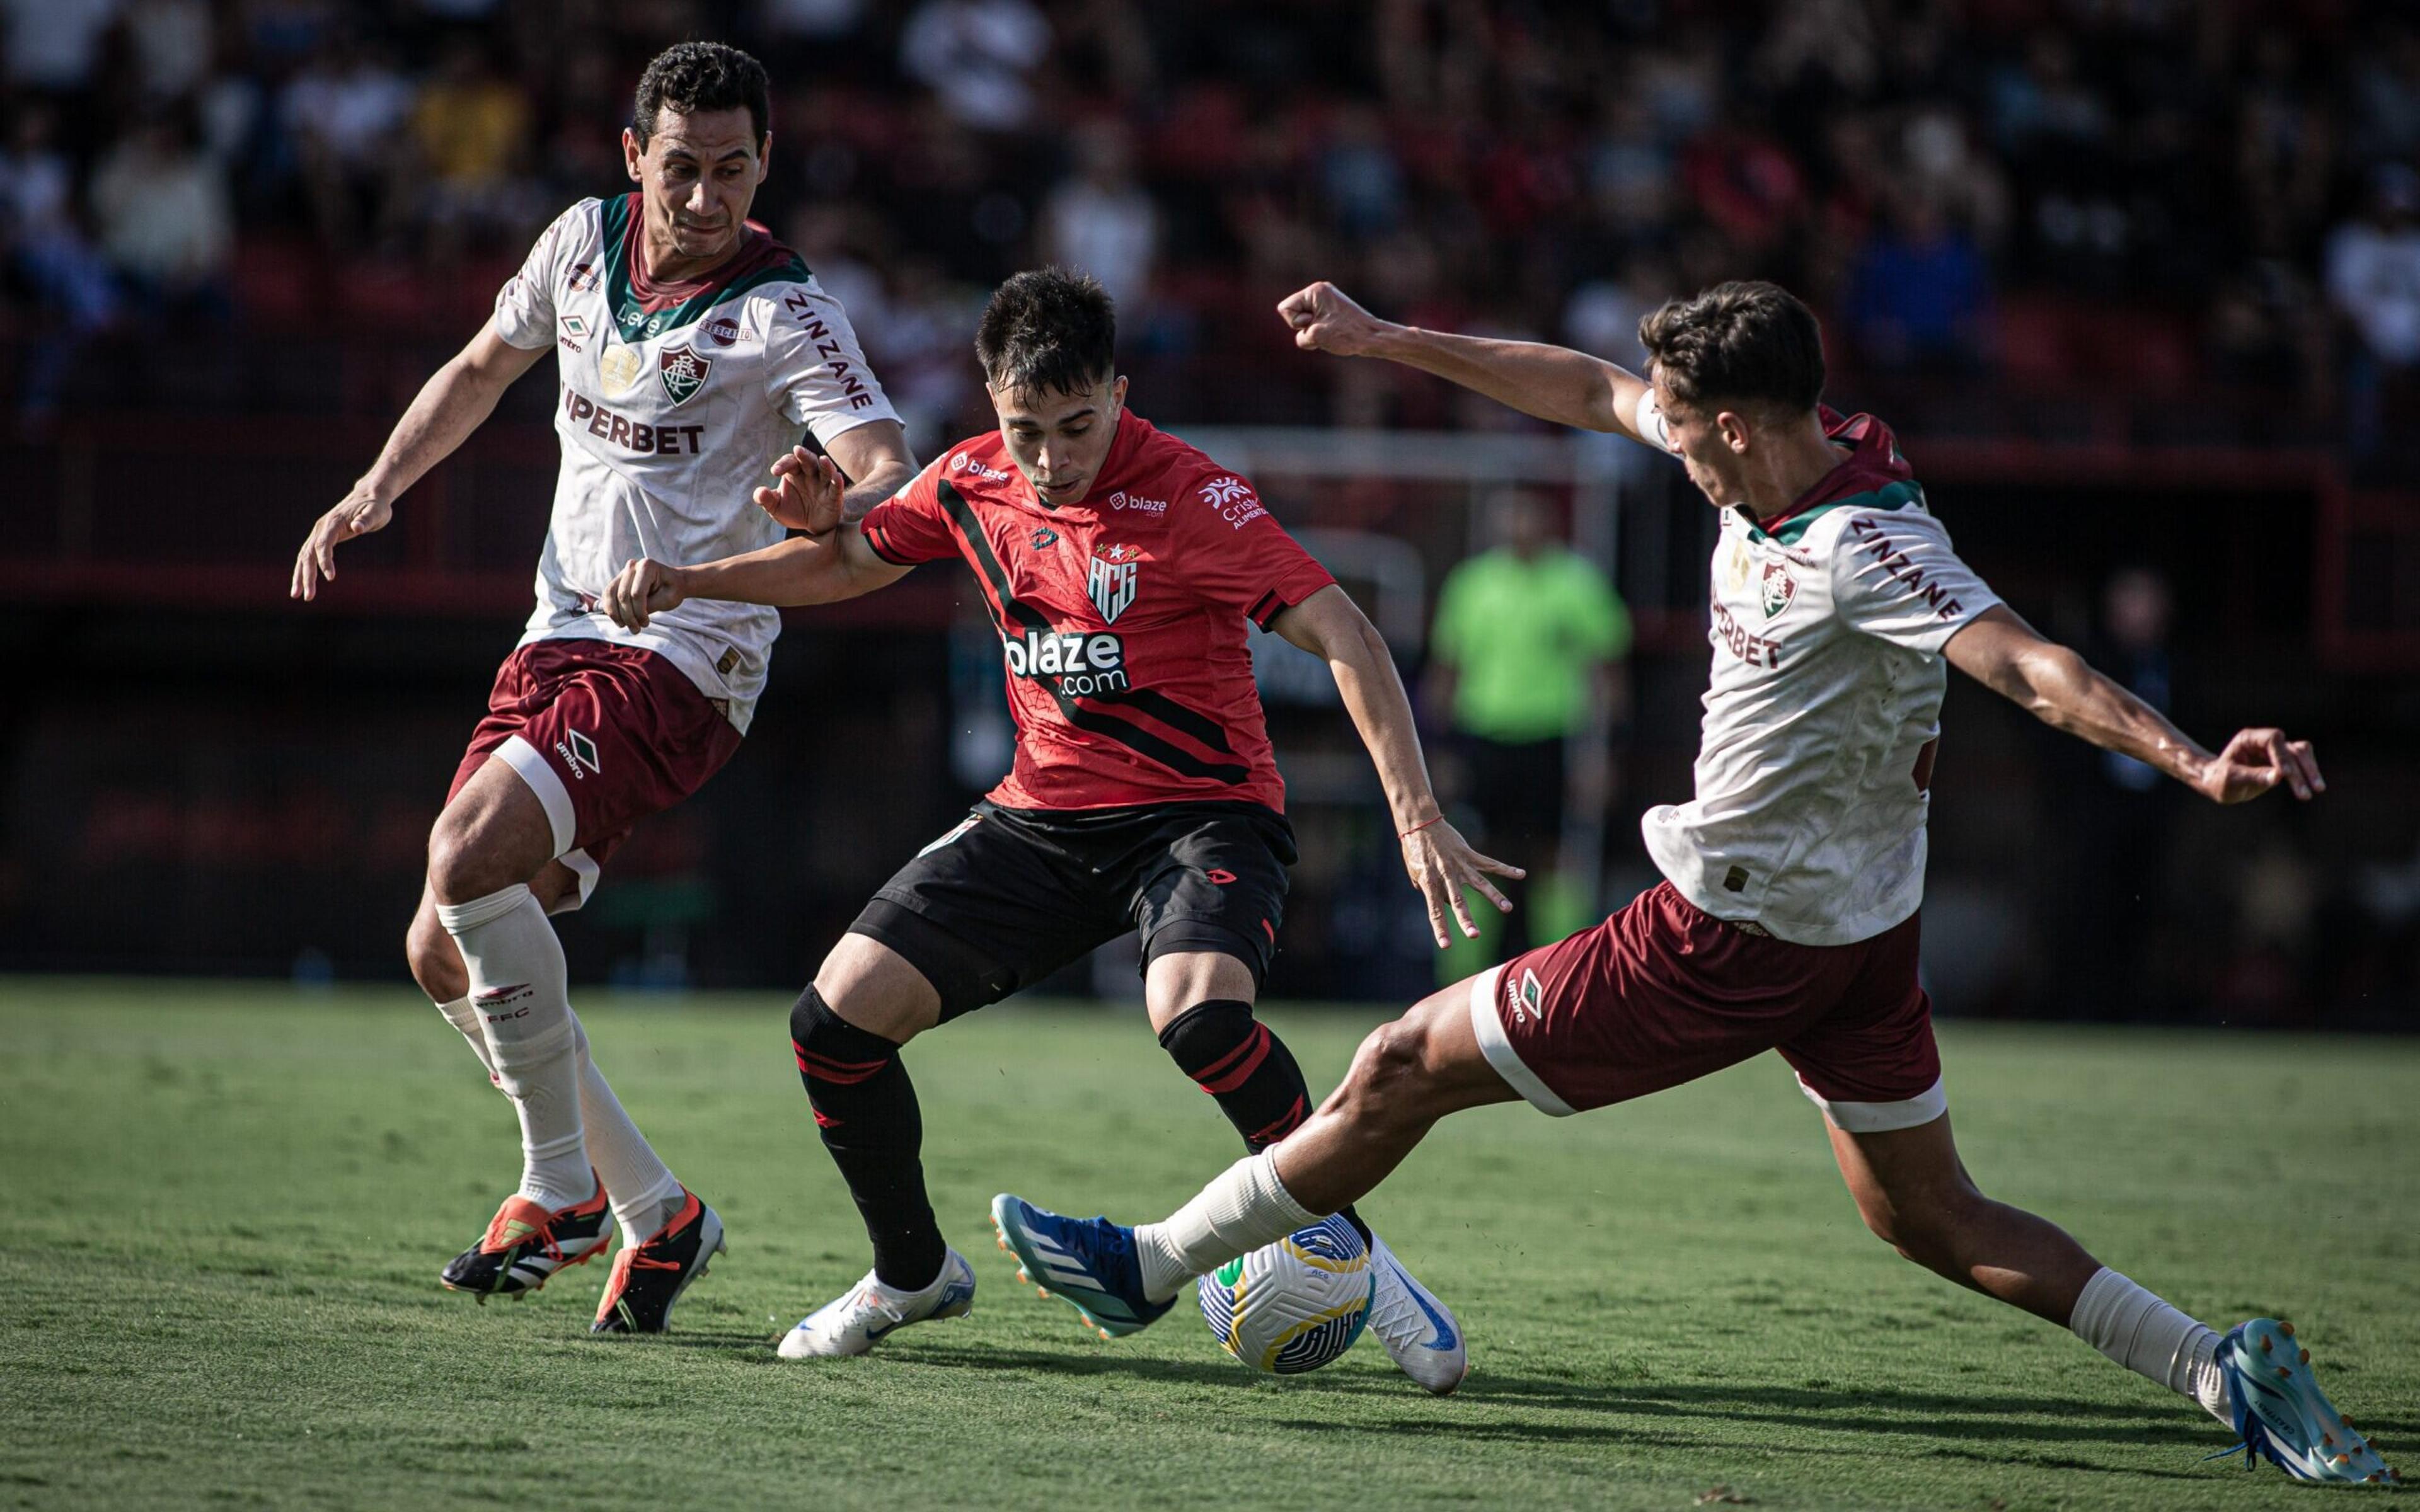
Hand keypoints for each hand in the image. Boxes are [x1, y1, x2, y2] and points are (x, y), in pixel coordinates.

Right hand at [289, 488, 392, 600]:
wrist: (368, 496)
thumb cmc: (375, 506)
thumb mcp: (376, 512)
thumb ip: (366, 519)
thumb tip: (358, 527)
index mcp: (333, 522)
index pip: (323, 544)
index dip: (325, 561)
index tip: (331, 578)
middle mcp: (321, 528)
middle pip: (309, 553)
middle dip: (307, 575)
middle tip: (308, 597)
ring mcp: (319, 532)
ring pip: (304, 556)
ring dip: (300, 576)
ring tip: (297, 595)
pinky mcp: (322, 537)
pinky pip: (309, 555)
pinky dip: (304, 569)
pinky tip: (303, 584)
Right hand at [602, 558, 686, 630]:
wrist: (672, 582)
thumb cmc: (672, 590)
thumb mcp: (668, 599)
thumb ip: (651, 605)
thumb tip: (632, 616)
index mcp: (647, 566)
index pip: (636, 594)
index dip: (639, 612)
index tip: (646, 623)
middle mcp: (632, 566)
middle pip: (622, 595)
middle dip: (628, 616)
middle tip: (636, 630)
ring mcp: (623, 573)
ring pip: (610, 594)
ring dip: (615, 614)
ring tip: (625, 626)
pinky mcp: (617, 581)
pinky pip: (607, 595)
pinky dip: (610, 609)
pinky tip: (619, 620)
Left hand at [753, 444, 845, 533]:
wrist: (813, 527)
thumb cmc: (794, 512)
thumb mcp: (777, 508)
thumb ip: (766, 500)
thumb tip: (759, 492)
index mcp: (795, 473)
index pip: (790, 462)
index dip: (782, 464)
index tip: (774, 471)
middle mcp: (811, 475)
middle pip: (809, 460)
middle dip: (804, 455)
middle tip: (797, 450)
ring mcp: (824, 485)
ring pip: (826, 470)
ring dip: (825, 465)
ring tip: (823, 459)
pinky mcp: (834, 497)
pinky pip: (836, 487)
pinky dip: (837, 482)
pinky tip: (837, 477)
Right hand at [1276, 281, 1391, 357]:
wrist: (1372, 338)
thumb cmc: (1346, 335)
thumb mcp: (1314, 335)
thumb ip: (1300, 332)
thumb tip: (1308, 332)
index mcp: (1315, 291)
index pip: (1285, 308)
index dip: (1295, 322)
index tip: (1314, 323)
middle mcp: (1320, 291)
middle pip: (1292, 313)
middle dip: (1303, 326)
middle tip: (1324, 329)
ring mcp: (1326, 301)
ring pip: (1303, 322)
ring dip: (1313, 332)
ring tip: (1331, 333)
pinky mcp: (1332, 312)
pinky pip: (1314, 324)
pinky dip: (1320, 333)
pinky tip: (1335, 334)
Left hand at [1399, 819, 1525, 947]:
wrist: (1420, 824)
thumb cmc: (1415, 851)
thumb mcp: (1415, 873)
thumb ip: (1429, 890)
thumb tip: (1445, 903)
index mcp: (1430, 883)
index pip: (1435, 911)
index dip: (1441, 928)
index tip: (1446, 945)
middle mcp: (1446, 875)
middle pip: (1458, 901)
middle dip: (1466, 919)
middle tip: (1475, 935)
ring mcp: (1460, 865)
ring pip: (1480, 883)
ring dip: (1495, 897)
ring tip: (1508, 909)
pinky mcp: (1469, 855)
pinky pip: (1490, 863)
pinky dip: (1506, 869)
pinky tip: (1521, 874)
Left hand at [2192, 728, 2322, 803]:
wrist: (2220, 784)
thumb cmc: (2221, 780)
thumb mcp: (2232, 779)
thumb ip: (2253, 776)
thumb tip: (2277, 777)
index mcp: (2248, 739)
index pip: (2272, 740)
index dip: (2281, 756)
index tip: (2285, 774)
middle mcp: (2264, 742)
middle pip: (2290, 748)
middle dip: (2300, 769)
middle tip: (2307, 791)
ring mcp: (2276, 750)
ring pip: (2301, 754)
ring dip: (2310, 771)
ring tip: (2317, 789)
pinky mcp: (2284, 761)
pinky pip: (2302, 762)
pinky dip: (2308, 772)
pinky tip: (2314, 786)